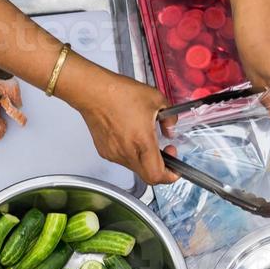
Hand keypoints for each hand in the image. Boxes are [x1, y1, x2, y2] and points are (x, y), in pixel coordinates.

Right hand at [60, 62, 177, 185]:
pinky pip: (123, 159)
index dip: (170, 176)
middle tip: (165, 151)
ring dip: (145, 159)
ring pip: (135, 167)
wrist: (94, 93)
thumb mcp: (156, 99)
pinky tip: (130, 135)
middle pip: (148, 176)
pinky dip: (131, 153)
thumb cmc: (120, 94)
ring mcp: (114, 154)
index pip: (157, 175)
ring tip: (145, 138)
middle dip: (160, 167)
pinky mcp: (105, 151)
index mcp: (142, 142)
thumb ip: (169, 118)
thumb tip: (170, 128)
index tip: (175, 167)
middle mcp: (127, 153)